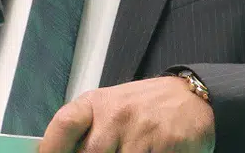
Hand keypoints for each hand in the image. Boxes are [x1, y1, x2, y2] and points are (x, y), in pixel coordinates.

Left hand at [39, 75, 214, 152]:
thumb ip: (88, 131)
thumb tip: (57, 152)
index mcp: (98, 103)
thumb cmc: (146, 107)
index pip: (65, 124)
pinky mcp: (167, 144)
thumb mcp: (112, 109)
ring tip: (133, 151)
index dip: (51, 148)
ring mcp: (143, 129)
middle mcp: (118, 113)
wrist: (193, 98)